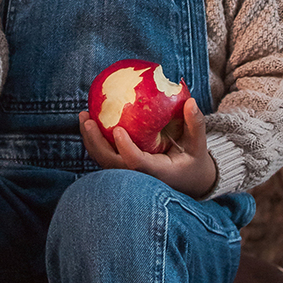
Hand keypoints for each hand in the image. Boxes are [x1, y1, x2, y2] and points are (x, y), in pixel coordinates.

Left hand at [79, 98, 218, 197]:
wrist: (188, 182)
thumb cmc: (193, 161)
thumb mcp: (199, 145)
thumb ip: (195, 125)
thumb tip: (191, 101)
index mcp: (159, 173)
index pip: (137, 164)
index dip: (125, 149)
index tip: (117, 129)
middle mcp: (140, 178)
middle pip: (112, 164)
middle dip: (97, 143)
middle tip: (88, 119)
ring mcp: (130, 176)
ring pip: (104, 162)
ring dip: (91, 141)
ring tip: (84, 116)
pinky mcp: (124, 170)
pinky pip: (105, 157)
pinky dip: (96, 141)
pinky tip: (91, 121)